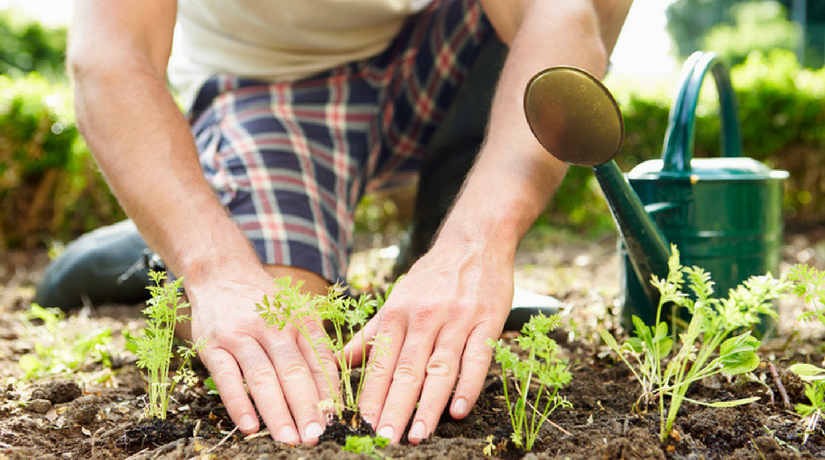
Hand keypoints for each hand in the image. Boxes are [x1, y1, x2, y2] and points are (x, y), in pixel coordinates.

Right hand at [184, 267, 337, 443]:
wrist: (221, 273)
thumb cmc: (264, 302)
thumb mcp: (295, 313)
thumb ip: (312, 347)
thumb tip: (331, 392)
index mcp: (299, 319)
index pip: (319, 359)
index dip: (328, 392)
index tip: (335, 420)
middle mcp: (272, 326)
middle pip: (293, 371)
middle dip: (306, 407)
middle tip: (315, 436)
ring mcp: (241, 335)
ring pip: (262, 377)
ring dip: (277, 411)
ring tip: (289, 438)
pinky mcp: (213, 345)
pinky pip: (226, 377)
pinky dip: (239, 403)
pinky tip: (249, 426)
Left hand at [344, 241, 513, 443]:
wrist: (474, 242)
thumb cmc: (431, 277)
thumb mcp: (396, 300)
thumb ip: (371, 335)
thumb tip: (337, 362)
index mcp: (397, 314)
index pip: (380, 363)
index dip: (371, 396)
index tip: (361, 425)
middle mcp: (423, 317)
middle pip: (406, 369)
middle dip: (394, 407)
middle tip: (384, 439)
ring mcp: (456, 320)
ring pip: (439, 367)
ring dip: (429, 404)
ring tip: (417, 434)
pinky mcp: (487, 321)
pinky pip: (477, 358)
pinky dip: (468, 385)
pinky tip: (459, 410)